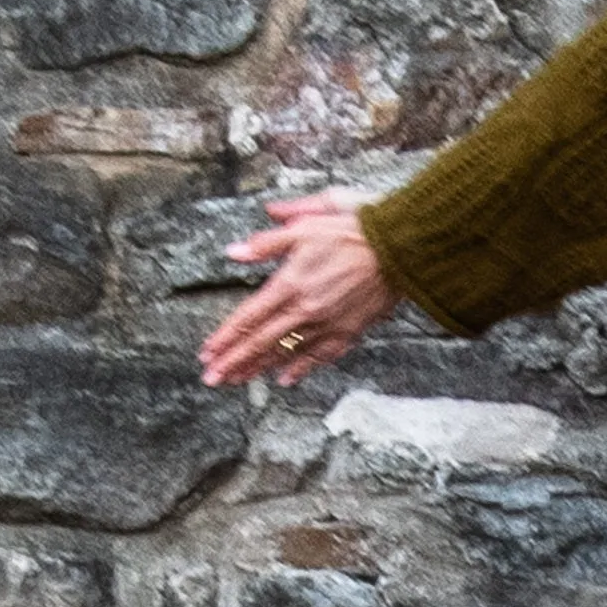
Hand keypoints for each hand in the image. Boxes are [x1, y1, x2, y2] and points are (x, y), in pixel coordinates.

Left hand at [199, 190, 397, 386]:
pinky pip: (320, 356)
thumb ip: (266, 243)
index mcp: (290, 283)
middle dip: (233, 361)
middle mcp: (305, 310)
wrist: (399, 248)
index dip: (225, 336)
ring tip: (236, 381)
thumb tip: (233, 252)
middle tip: (211, 378)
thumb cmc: (352, 230)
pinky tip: (285, 380)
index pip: (248, 317)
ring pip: (285, 353)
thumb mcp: (305, 226)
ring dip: (258, 369)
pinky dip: (301, 369)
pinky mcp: (348, 331)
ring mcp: (327, 324)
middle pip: (260, 342)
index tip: (207, 351)